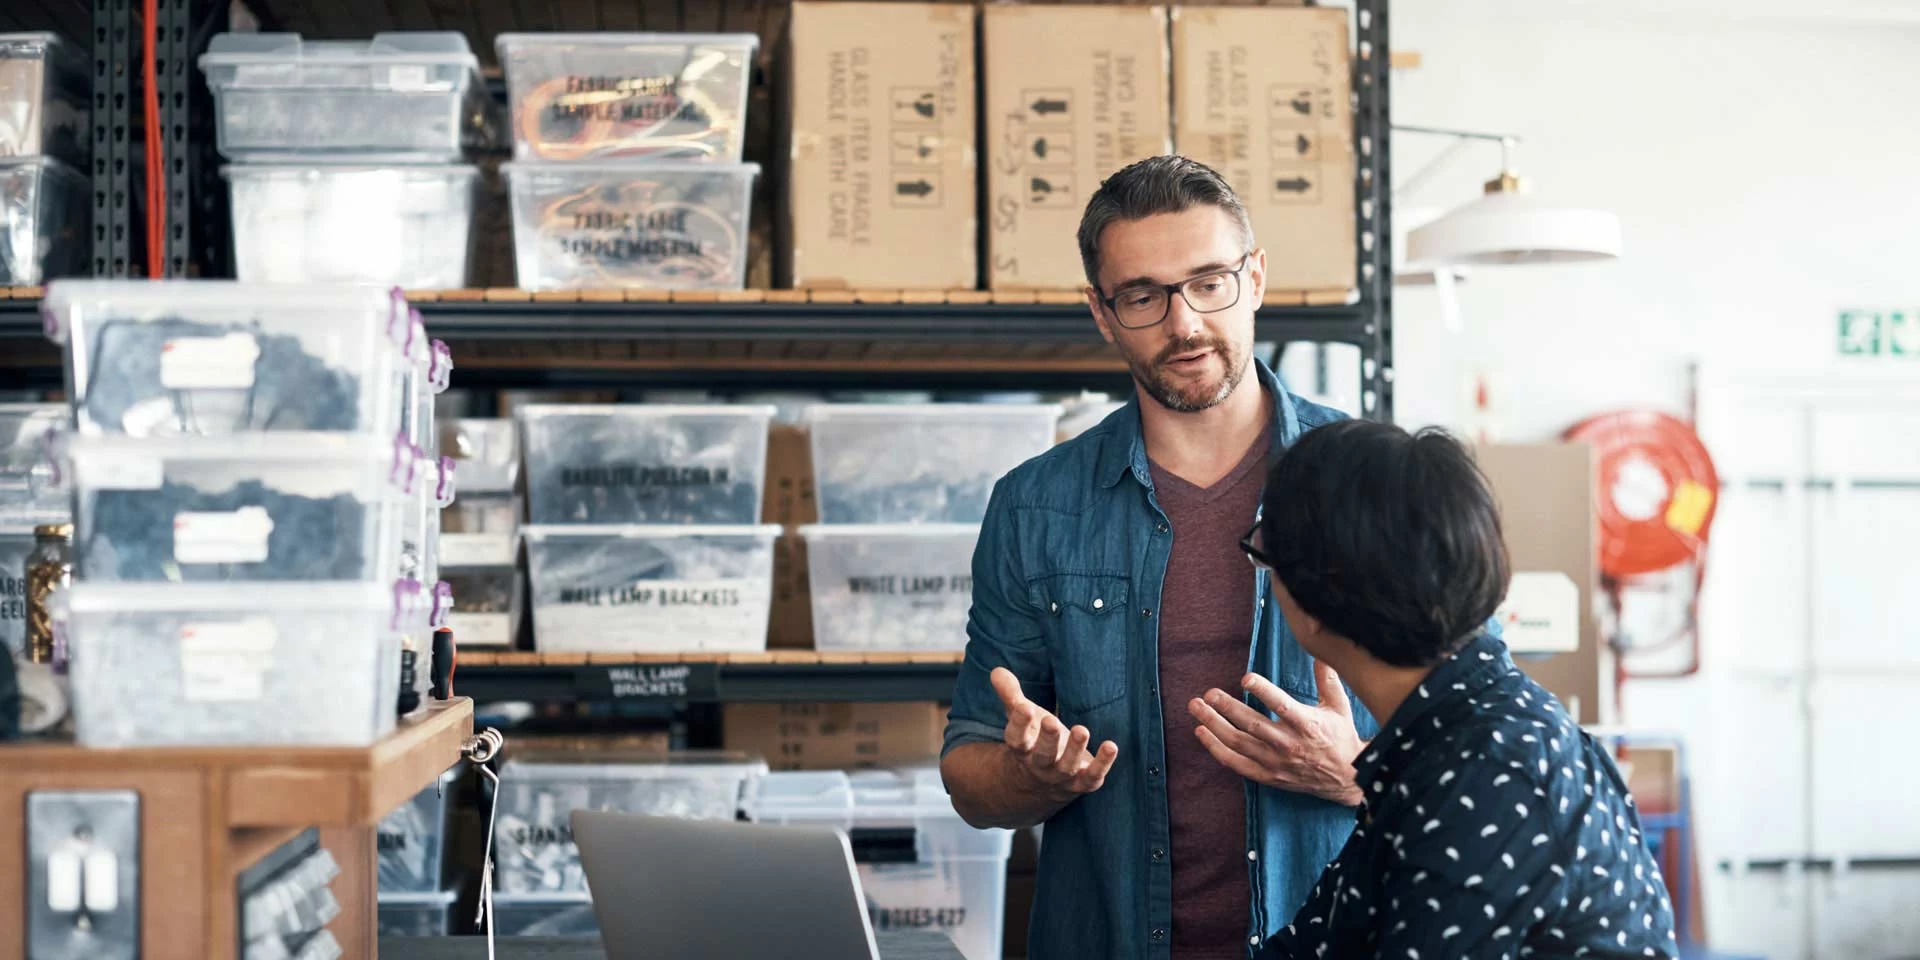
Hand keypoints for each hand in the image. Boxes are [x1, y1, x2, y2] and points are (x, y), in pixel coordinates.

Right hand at [992, 667, 1118, 800]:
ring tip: (1081, 730)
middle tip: (1051, 721)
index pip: (1016, 739)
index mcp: (1023, 749)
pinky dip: (1102, 764)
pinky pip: (1092, 777)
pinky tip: (1110, 746)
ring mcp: (1062, 777)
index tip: (1024, 707)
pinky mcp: (1083, 782)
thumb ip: (1011, 695)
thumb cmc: (1034, 739)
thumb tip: (997, 671)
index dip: (1019, 724)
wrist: (1042, 783)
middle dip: (1048, 740)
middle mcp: (1040, 766)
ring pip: (1067, 767)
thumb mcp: (1022, 718)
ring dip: (1074, 750)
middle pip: (1042, 756)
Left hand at [1188, 660, 1365, 805]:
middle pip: (1252, 725)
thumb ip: (1327, 679)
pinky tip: (1201, 732)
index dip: (1263, 691)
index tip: (1245, 677)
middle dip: (1227, 708)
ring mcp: (1275, 762)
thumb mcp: (1339, 706)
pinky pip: (1236, 763)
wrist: (1346, 778)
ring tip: (1196, 707)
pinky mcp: (1267, 775)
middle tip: (1208, 693)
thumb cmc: (1340, 736)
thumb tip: (1321, 651)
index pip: (1282, 706)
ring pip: (1238, 743)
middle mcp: (1288, 744)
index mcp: (1307, 724)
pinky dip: (1216, 749)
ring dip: (1214, 724)